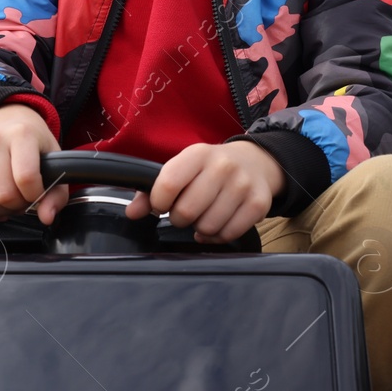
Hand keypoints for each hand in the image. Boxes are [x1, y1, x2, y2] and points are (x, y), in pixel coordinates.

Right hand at [0, 103, 69, 224]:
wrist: (8, 124)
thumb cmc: (35, 147)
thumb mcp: (55, 164)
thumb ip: (57, 194)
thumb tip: (46, 217)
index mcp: (22, 134)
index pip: (25, 178)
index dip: (35, 196)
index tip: (39, 194)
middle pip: (4, 194)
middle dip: (18, 206)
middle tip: (24, 198)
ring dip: (1, 211)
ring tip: (11, 200)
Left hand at [124, 142, 285, 242]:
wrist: (255, 161)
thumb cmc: (209, 168)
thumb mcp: (183, 168)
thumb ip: (153, 190)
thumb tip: (133, 213)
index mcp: (198, 154)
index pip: (168, 184)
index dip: (159, 202)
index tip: (162, 204)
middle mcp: (222, 167)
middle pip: (187, 211)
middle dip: (179, 219)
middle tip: (184, 213)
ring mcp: (243, 185)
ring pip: (208, 226)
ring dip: (200, 228)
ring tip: (202, 216)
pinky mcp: (258, 204)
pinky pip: (228, 234)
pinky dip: (218, 236)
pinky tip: (217, 225)